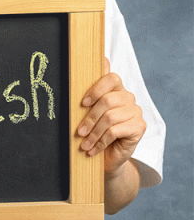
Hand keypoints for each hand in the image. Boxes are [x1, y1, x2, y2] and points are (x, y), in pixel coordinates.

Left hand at [77, 58, 146, 176]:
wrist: (107, 158)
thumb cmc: (95, 133)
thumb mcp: (88, 113)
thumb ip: (89, 93)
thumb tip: (93, 61)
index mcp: (116, 90)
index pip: (111, 78)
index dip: (96, 89)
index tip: (82, 104)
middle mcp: (128, 98)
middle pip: (108, 100)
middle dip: (90, 118)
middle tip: (79, 132)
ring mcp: (136, 112)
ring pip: (110, 118)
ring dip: (93, 133)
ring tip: (84, 144)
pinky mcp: (140, 127)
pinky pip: (115, 131)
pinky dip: (100, 142)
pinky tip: (93, 150)